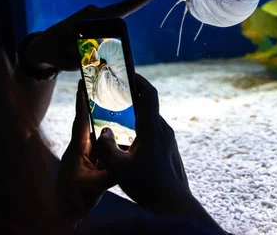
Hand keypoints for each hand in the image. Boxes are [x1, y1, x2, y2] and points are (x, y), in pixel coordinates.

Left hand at [22, 0, 156, 70]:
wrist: (42, 48)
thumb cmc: (55, 54)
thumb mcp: (71, 61)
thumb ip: (90, 59)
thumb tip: (104, 57)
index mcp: (91, 18)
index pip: (120, 9)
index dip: (138, 1)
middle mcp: (94, 12)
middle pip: (115, 25)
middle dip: (109, 41)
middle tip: (81, 53)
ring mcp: (92, 15)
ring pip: (108, 31)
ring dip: (100, 44)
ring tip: (74, 51)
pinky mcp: (90, 20)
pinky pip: (103, 30)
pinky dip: (97, 42)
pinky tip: (77, 49)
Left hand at [55, 80, 115, 223]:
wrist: (64, 213)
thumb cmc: (74, 199)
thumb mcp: (94, 187)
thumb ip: (110, 174)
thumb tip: (126, 162)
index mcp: (77, 149)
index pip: (80, 119)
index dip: (81, 100)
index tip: (82, 81)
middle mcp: (81, 148)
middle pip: (92, 123)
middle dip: (98, 107)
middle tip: (109, 89)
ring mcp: (85, 156)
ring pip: (100, 137)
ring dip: (109, 127)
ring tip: (124, 113)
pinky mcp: (91, 164)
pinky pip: (104, 150)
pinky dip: (113, 145)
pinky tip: (126, 141)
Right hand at [95, 74, 219, 229]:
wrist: (172, 205)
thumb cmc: (146, 186)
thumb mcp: (117, 167)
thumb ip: (105, 147)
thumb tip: (104, 132)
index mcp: (152, 129)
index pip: (149, 93)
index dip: (139, 79)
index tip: (127, 72)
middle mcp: (163, 130)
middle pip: (148, 105)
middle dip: (133, 97)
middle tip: (117, 94)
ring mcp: (168, 140)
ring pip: (150, 121)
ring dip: (136, 116)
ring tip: (119, 120)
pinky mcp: (169, 149)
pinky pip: (154, 133)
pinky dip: (141, 130)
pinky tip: (129, 144)